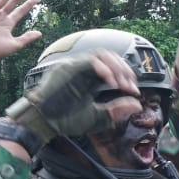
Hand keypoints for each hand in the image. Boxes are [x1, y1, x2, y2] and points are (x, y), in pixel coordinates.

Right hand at [14, 52, 141, 141]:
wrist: (42, 123)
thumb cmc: (63, 120)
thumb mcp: (96, 117)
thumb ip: (116, 110)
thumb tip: (136, 105)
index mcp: (88, 79)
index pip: (112, 67)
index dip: (126, 75)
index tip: (134, 90)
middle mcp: (82, 70)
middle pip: (109, 57)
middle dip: (124, 69)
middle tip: (130, 85)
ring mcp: (75, 67)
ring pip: (101, 55)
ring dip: (116, 67)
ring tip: (122, 83)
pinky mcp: (68, 68)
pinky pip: (90, 61)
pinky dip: (104, 69)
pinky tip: (111, 81)